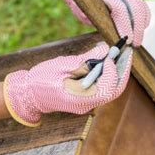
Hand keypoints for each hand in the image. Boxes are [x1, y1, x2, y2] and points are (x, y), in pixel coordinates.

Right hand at [3, 42, 131, 126]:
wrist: (29, 94)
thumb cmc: (42, 79)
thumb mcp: (63, 65)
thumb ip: (85, 60)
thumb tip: (104, 50)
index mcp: (80, 99)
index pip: (108, 87)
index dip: (113, 70)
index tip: (112, 54)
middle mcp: (87, 104)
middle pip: (114, 90)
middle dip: (121, 70)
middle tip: (125, 51)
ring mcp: (87, 104)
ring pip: (110, 90)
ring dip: (116, 72)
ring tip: (118, 54)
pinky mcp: (85, 100)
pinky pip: (102, 88)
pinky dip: (107, 75)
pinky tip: (107, 62)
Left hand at [62, 0, 150, 46]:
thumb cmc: (85, 4)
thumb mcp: (82, 11)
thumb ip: (91, 18)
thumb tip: (100, 31)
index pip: (120, 8)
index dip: (125, 25)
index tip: (126, 40)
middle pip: (134, 8)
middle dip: (137, 28)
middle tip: (134, 44)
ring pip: (141, 7)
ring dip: (141, 26)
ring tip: (137, 41)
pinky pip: (143, 7)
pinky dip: (145, 19)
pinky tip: (141, 30)